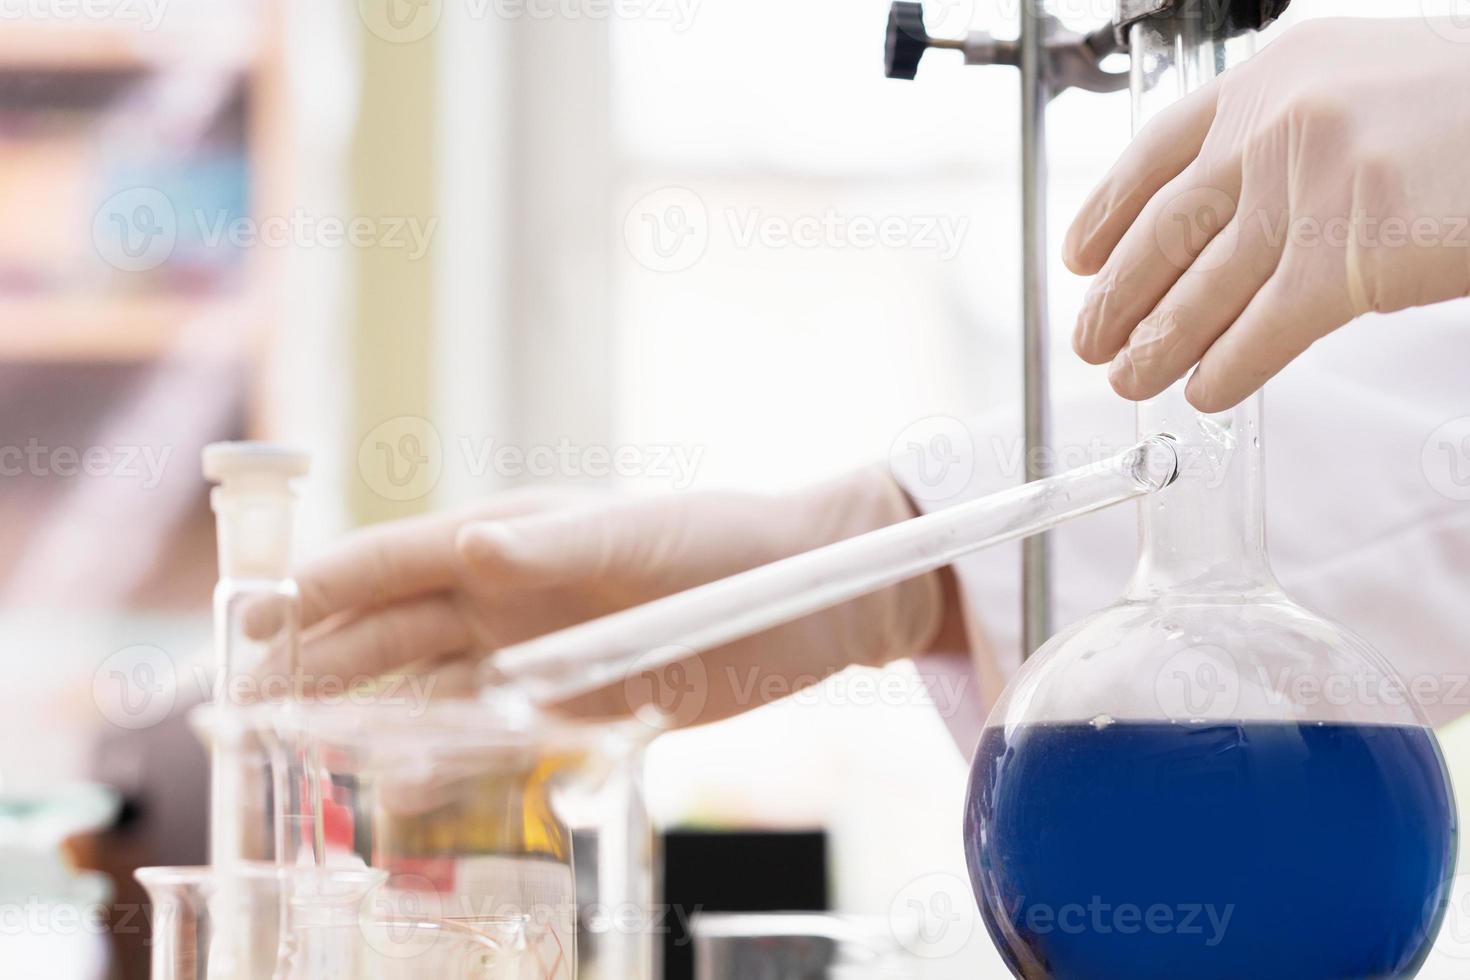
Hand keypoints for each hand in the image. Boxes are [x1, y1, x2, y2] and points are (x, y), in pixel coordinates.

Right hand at [257, 468, 945, 725]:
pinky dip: (439, 751)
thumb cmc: (724, 542)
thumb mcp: (642, 536)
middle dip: (320, 658)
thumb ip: (556, 548)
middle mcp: (509, 595)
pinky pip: (490, 731)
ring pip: (428, 685)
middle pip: (392, 629)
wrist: (809, 596)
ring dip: (366, 711)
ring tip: (300, 746)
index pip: (396, 559)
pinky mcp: (576, 703)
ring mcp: (538, 651)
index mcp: (512, 538)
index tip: (255, 613)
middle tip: (249, 697)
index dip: (323, 584)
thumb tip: (471, 550)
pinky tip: (397, 778)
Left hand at [1065, 17, 1469, 411]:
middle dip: (1118, 292)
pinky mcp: (1346, 262)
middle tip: (1089, 335)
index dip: (1107, 211)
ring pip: (1201, 288)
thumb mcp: (1367, 84)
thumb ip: (1293, 133)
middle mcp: (1277, 129)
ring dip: (1156, 342)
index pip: (1158, 152)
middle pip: (1167, 228)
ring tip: (1128, 377)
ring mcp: (1308, 194)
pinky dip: (1223, 367)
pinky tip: (1200, 390)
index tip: (1078, 253)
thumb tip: (1233, 206)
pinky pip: (1260, 331)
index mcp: (1276, 76)